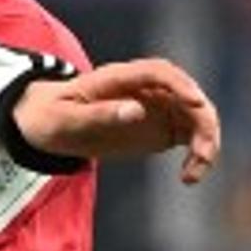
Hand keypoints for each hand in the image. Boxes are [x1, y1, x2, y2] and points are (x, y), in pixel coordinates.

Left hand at [15, 58, 224, 182]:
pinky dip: (197, 154)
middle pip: (187, 95)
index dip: (182, 86)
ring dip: (205, 140)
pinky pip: (189, 137)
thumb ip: (100, 114)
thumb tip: (136, 111)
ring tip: (194, 174)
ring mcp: (156, 108)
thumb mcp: (66, 119)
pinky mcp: (161, 128)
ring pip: (195, 117)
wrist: (44, 125)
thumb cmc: (50, 116)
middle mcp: (146, 89)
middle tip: (204, 154)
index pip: (160, 73)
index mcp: (121, 78)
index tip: (196, 104)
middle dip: (203, 121)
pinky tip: (190, 177)